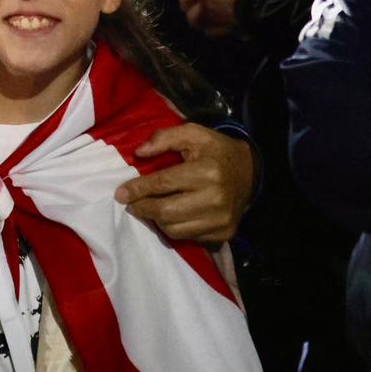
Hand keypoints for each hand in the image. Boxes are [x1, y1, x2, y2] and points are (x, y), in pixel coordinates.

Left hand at [115, 123, 255, 243]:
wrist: (250, 173)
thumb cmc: (215, 151)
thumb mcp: (193, 133)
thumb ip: (165, 138)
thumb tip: (139, 153)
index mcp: (208, 172)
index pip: (163, 183)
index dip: (138, 189)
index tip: (120, 193)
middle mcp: (216, 199)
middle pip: (166, 211)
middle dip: (142, 208)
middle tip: (130, 203)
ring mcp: (221, 220)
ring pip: (174, 229)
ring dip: (155, 220)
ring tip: (149, 208)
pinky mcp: (223, 233)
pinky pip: (188, 237)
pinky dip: (173, 229)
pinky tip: (169, 217)